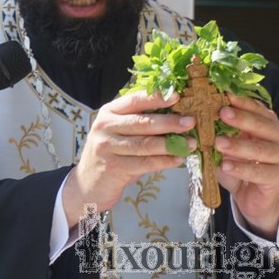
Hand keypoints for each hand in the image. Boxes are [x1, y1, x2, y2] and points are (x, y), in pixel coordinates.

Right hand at [63, 91, 195, 226]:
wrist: (88, 183)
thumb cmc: (111, 152)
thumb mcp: (118, 131)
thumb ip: (139, 121)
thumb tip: (175, 114)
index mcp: (109, 112)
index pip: (135, 100)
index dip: (156, 97)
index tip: (177, 95)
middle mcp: (106, 126)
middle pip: (142, 122)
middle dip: (169, 122)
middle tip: (190, 122)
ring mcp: (108, 147)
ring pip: (145, 144)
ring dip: (172, 144)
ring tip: (191, 143)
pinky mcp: (114, 167)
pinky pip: (145, 163)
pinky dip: (164, 161)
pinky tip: (178, 159)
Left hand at [215, 94, 278, 239]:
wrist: (253, 199)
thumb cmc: (241, 167)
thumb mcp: (230, 147)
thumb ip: (222, 134)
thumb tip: (200, 118)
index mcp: (269, 125)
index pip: (258, 109)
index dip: (243, 102)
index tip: (226, 95)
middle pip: (262, 125)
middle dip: (241, 118)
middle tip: (222, 113)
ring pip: (260, 149)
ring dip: (238, 145)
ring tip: (218, 142)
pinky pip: (258, 171)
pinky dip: (240, 168)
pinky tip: (225, 165)